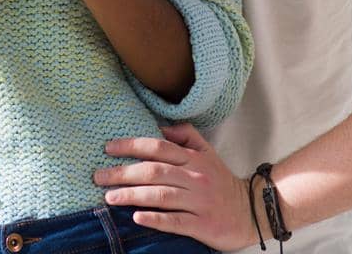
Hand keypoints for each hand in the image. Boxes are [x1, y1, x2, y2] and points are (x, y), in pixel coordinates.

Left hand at [94, 123, 252, 249]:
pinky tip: (137, 217)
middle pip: (154, 171)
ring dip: (133, 195)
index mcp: (193, 159)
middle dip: (123, 172)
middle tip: (98, 176)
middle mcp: (195, 178)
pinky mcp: (203, 225)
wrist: (253, 210)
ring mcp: (199, 202)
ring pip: (162, 195)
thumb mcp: (208, 153)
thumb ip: (185, 136)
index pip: (158, 147)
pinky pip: (176, 221)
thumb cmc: (222, 182)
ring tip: (109, 197)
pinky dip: (156, 219)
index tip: (108, 148)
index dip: (132, 146)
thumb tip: (159, 126)